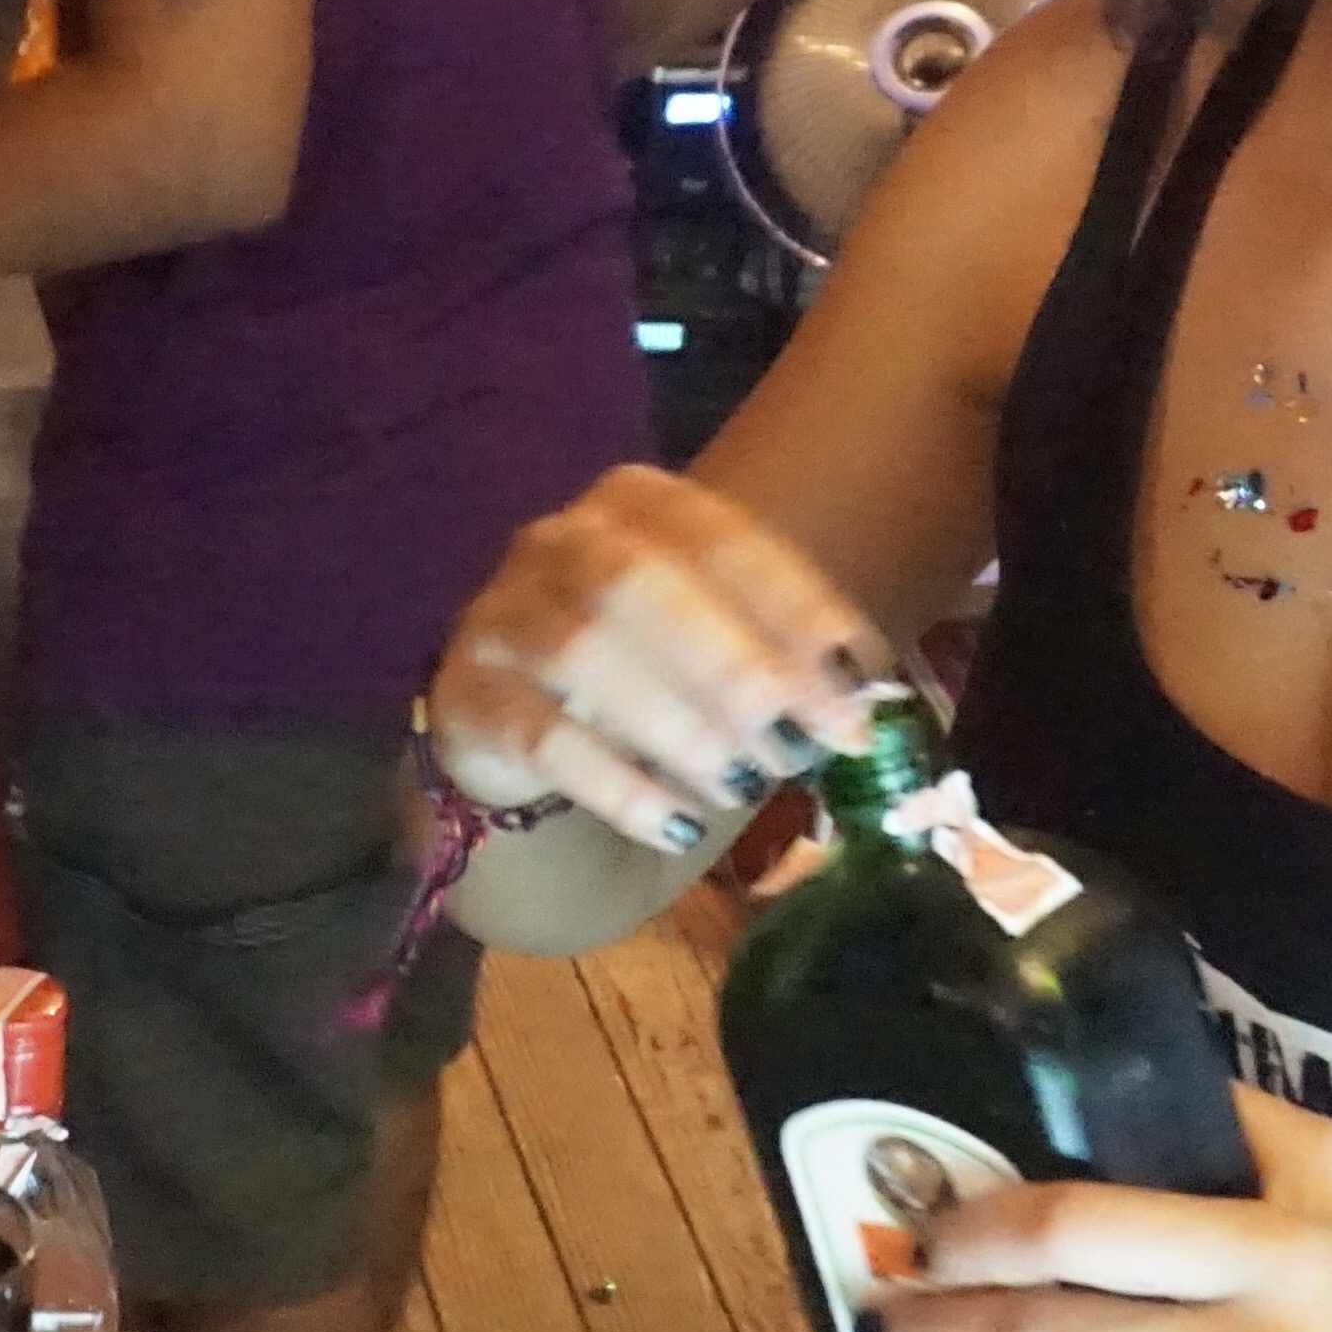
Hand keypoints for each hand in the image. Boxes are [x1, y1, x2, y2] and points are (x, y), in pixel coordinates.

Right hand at [426, 462, 898, 846]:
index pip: (720, 537)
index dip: (793, 604)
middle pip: (640, 585)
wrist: (520, 722)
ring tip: (745, 785)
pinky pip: (538, 735)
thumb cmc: (647, 672)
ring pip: (583, 653)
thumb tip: (865, 699)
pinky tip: (678, 825)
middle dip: (736, 666)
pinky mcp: (466, 695)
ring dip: (677, 723)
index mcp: (635, 506)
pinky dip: (616, 783)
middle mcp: (558, 541)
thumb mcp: (718, 641)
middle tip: (804, 742)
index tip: (859, 676)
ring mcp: (502, 614)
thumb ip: (786, 657)